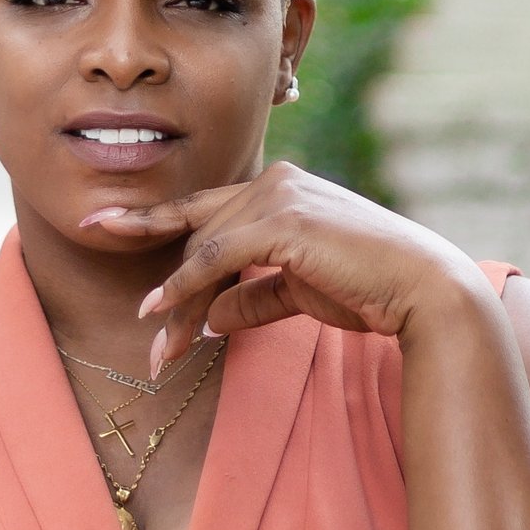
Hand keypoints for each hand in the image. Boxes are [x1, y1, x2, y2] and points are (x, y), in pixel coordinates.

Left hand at [80, 160, 487, 375]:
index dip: (156, 221)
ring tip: (156, 347)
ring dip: (173, 302)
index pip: (207, 211)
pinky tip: (161, 314)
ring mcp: (277, 195)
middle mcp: (274, 181)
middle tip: (113, 275)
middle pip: (197, 229)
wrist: (421, 289)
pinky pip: (213, 258)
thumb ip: (253, 296)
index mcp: (281, 190)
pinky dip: (183, 287)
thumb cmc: (369, 290)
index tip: (108, 225)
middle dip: (155, 259)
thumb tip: (208, 316)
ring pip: (200, 250)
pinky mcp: (280, 221)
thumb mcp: (299, 293)